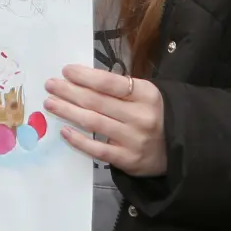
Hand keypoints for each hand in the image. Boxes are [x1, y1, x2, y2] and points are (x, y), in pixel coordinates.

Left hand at [42, 66, 165, 177]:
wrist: (180, 148)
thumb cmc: (156, 115)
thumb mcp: (146, 95)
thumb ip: (120, 89)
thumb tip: (81, 79)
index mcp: (147, 94)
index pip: (110, 83)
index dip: (85, 76)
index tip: (66, 70)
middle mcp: (140, 116)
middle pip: (97, 101)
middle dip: (69, 91)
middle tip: (50, 85)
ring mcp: (133, 140)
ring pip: (93, 122)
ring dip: (68, 111)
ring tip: (50, 103)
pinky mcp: (127, 160)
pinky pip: (97, 149)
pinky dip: (78, 140)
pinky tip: (64, 130)